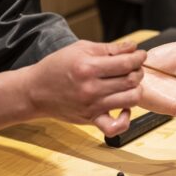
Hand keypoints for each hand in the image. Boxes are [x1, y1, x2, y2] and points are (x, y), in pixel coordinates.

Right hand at [25, 40, 145, 135]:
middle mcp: (90, 88)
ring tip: (129, 84)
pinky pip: (115, 127)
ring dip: (135, 90)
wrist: (35, 90)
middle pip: (131, 81)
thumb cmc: (57, 66)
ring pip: (130, 100)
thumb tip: (133, 47)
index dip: (139, 58)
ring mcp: (91, 106)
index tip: (140, 55)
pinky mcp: (91, 119)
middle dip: (138, 71)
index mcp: (88, 67)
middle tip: (134, 68)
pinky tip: (124, 108)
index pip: (126, 63)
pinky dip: (126, 119)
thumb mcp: (81, 49)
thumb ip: (109, 48)